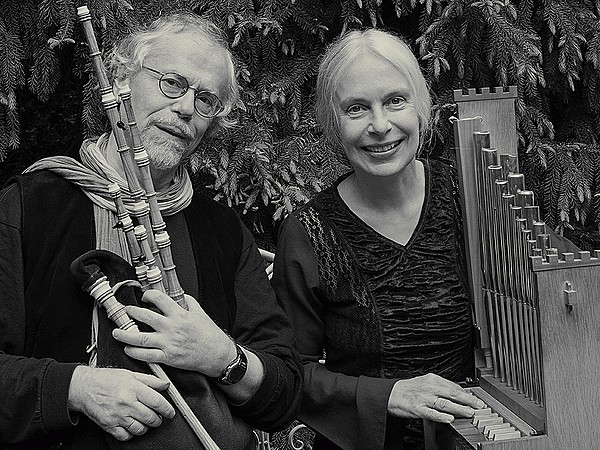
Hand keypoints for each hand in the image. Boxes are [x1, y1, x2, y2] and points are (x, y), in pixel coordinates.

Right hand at [68, 366, 175, 440]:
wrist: (83, 387)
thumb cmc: (105, 379)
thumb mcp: (130, 374)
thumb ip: (150, 380)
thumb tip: (165, 384)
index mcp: (133, 389)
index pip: (157, 401)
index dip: (167, 409)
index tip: (170, 412)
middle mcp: (126, 403)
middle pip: (150, 417)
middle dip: (158, 419)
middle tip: (158, 417)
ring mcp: (117, 416)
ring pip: (140, 428)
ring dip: (146, 427)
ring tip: (146, 421)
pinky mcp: (109, 425)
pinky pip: (126, 436)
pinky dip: (132, 434)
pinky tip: (133, 426)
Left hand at [112, 290, 236, 376]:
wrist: (217, 355)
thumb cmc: (210, 335)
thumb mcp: (201, 314)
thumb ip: (190, 303)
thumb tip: (181, 296)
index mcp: (180, 315)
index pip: (160, 299)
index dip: (149, 296)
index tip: (145, 297)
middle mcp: (172, 328)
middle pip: (145, 317)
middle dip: (132, 312)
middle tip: (125, 311)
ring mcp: (168, 343)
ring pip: (141, 338)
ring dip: (126, 335)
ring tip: (117, 332)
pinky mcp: (168, 357)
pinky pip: (147, 355)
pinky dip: (135, 353)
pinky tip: (128, 350)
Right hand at [387, 373, 485, 422]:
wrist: (390, 393)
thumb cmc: (408, 389)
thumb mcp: (425, 382)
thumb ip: (440, 386)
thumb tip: (457, 392)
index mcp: (432, 379)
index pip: (453, 386)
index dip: (466, 393)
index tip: (475, 398)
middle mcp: (429, 388)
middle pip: (452, 393)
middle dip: (468, 400)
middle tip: (478, 405)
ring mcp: (424, 399)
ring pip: (445, 403)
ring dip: (459, 408)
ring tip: (469, 412)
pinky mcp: (418, 409)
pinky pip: (432, 413)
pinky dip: (442, 416)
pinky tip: (450, 418)